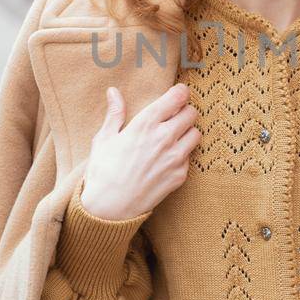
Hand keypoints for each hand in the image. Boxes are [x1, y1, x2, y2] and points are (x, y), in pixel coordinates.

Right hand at [79, 83, 199, 219]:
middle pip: (191, 113)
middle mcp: (164, 137)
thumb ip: (115, 113)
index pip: (178, 97)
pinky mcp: (180, 175)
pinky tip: (167, 159)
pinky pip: (190, 157)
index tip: (177, 94)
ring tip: (173, 137)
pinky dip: (183, 155)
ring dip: (187, 132)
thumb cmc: (103, 171)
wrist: (110, 208)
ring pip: (196, 134)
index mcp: (145, 123)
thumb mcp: (104, 138)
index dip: (180, 93)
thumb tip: (113, 91)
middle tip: (174, 117)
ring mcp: (175, 157)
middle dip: (184, 111)